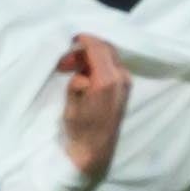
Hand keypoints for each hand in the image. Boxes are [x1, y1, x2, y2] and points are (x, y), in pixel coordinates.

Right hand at [57, 35, 126, 180]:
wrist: (95, 151)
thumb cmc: (81, 130)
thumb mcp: (72, 106)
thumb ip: (77, 84)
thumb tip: (82, 75)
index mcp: (108, 80)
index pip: (99, 48)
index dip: (85, 39)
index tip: (70, 39)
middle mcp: (121, 79)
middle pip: (106, 49)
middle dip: (84, 49)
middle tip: (64, 62)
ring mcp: (125, 84)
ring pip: (109, 58)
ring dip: (90, 57)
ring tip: (68, 69)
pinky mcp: (124, 89)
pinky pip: (112, 67)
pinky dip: (97, 65)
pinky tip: (82, 75)